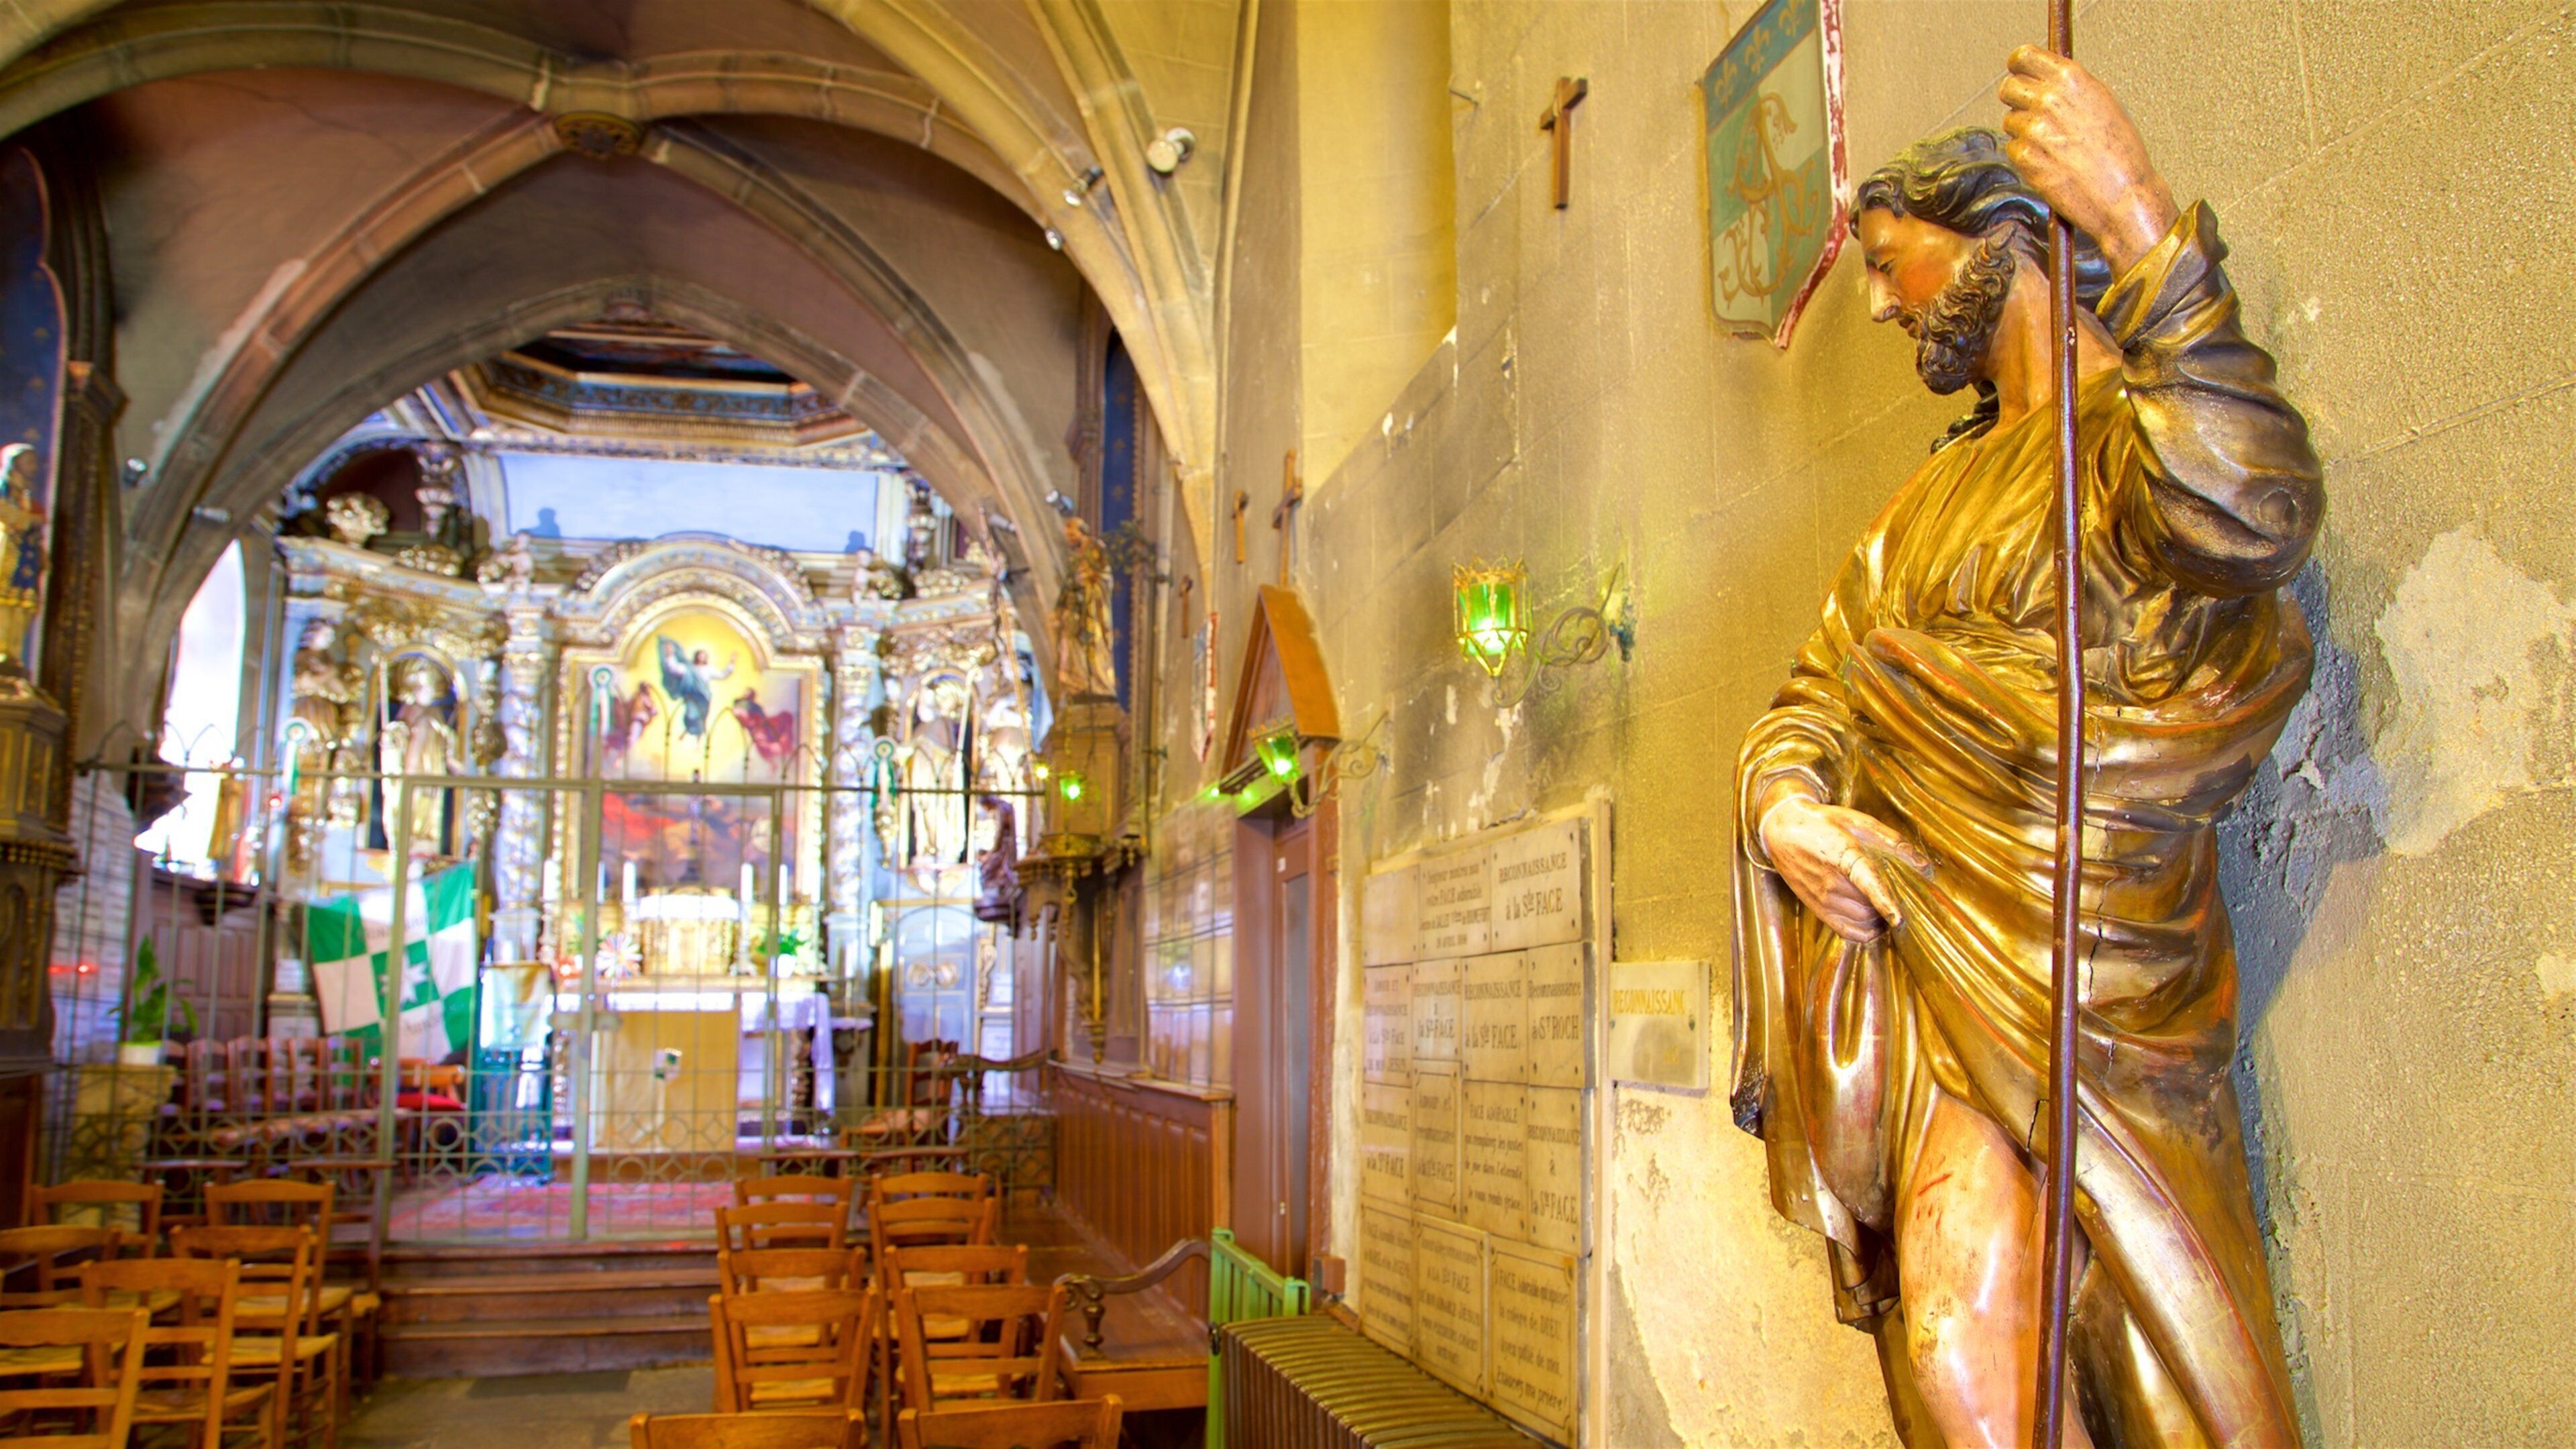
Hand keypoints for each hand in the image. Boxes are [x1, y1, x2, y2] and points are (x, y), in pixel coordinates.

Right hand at [1758, 792, 1932, 944]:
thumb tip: (1924, 864)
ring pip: (1861, 919)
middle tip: (1900, 895)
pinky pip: (1847, 931)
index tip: (1899, 918)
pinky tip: (1874, 920)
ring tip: (1887, 904)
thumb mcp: (1858, 821)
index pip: (1866, 882)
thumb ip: (1892, 841)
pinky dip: (1866, 931)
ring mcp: (1821, 897)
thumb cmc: (1824, 823)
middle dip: (1889, 904)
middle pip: (1870, 905)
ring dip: (1879, 917)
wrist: (1782, 830)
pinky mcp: (1816, 908)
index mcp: (1842, 853)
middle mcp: (1830, 880)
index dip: (1884, 901)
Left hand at [1997, 47, 2178, 272]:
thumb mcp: (2102, 101)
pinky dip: (2026, 156)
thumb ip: (2070, 87)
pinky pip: (2013, 148)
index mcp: (2071, 79)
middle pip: (2008, 88)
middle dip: (2017, 99)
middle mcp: (2048, 100)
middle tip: (2033, 113)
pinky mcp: (2024, 157)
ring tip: (2054, 144)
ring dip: (2025, 131)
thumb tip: (2045, 78)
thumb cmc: (2121, 151)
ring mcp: (2034, 129)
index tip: (2018, 72)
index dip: (2018, 66)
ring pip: (2010, 121)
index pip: (2023, 57)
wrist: (2123, 194)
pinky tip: (2051, 162)